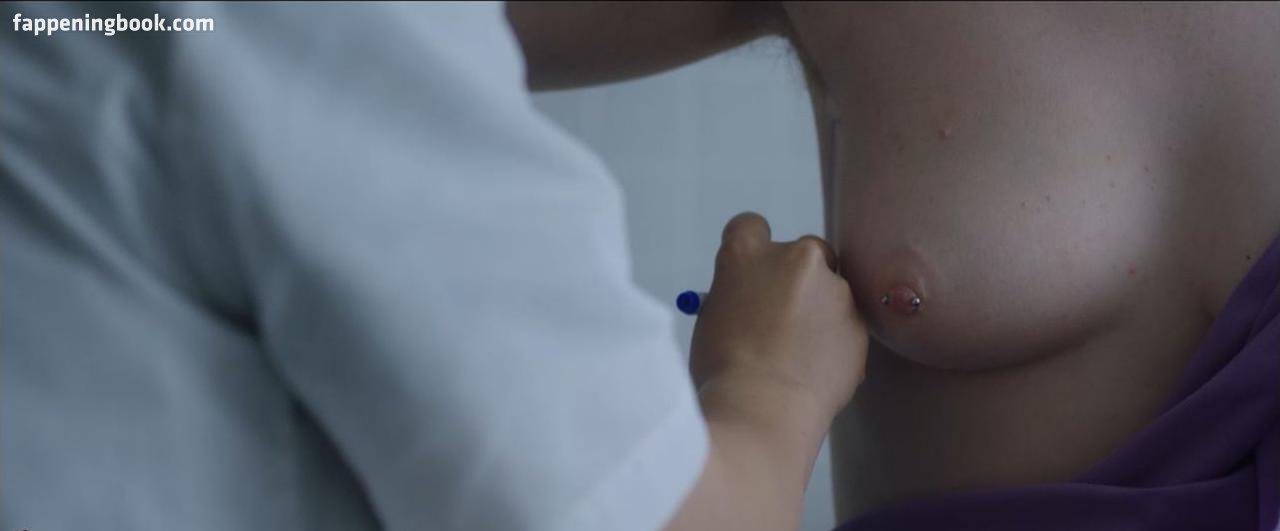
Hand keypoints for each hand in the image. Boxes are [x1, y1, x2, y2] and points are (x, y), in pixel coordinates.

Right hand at [666, 212, 867, 530]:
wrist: (763, 412)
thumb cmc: (721, 371)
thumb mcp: (712, 321)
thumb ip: (735, 298)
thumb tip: (750, 303)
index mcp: (747, 255)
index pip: (749, 226)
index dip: (752, 250)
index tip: (753, 272)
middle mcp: (795, 259)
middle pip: (803, 252)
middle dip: (798, 276)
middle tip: (784, 315)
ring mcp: (834, 290)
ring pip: (831, 290)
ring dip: (820, 310)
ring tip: (801, 355)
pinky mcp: (859, 323)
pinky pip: (847, 325)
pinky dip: (835, 341)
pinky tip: (816, 372)